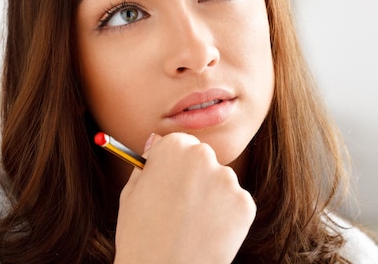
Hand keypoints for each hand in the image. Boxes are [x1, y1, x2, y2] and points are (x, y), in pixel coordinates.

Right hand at [114, 132, 255, 263]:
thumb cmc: (140, 237)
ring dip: (212, 198)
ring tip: (192, 226)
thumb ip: (147, 163)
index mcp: (173, 147)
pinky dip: (227, 217)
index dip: (175, 167)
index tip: (171, 186)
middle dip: (196, 179)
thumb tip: (156, 139)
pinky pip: (236, 204)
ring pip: (221, 182)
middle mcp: (203, 156)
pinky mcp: (245, 204)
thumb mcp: (131, 194)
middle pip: (204, 159)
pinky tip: (208, 234)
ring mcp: (228, 179)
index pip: (182, 144)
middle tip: (182, 210)